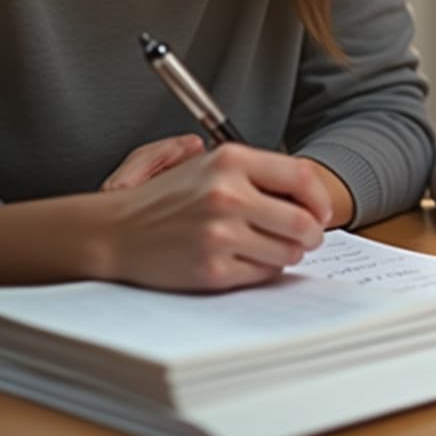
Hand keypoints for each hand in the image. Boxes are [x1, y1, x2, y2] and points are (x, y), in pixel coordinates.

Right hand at [100, 142, 331, 289]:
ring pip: (288, 251)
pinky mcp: (212, 269)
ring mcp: (219, 235)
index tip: (320, 210)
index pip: (302, 177)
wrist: (115, 231)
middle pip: (303, 221)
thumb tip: (308, 191)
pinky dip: (263, 269)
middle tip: (308, 236)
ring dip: (288, 252)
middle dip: (312, 233)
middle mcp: (226, 195)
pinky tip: (246, 259)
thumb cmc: (165, 198)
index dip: (319, 198)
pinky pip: (263, 274)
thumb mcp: (209, 165)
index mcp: (230, 161)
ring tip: (271, 246)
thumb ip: (258, 172)